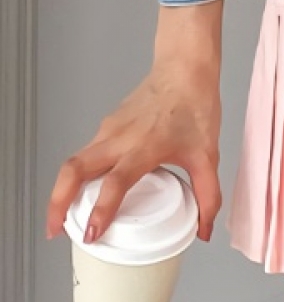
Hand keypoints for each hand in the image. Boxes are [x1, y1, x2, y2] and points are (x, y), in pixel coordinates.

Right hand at [45, 0, 224, 244]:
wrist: (186, 68)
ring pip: (75, 161)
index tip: (92, 233)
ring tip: (66, 216)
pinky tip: (91, 187)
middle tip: (57, 230)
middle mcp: (119, 139)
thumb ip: (208, 194)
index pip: (113, 183)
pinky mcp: (108, 125)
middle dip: (59, 202)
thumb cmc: (195, 106)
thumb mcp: (208, 155)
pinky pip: (88, 151)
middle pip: (74, 171)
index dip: (101, 210)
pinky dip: (80, 173)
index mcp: (144, 147)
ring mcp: (109, 130)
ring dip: (64, 188)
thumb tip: (204, 230)